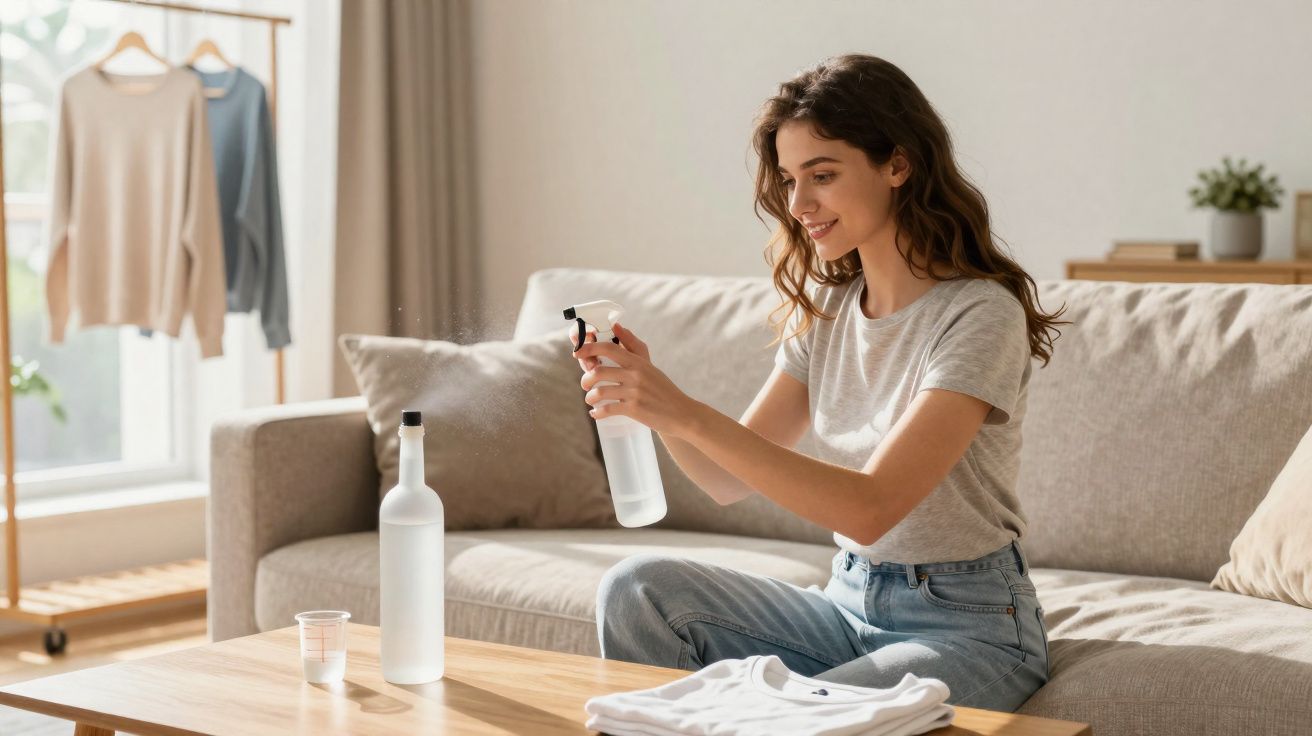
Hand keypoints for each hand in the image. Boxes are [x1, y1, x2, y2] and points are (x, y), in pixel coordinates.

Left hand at [572, 323, 699, 436]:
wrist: (681, 413)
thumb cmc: (662, 388)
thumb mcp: (648, 364)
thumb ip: (632, 345)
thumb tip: (616, 325)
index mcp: (637, 362)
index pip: (608, 348)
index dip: (589, 348)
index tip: (577, 353)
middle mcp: (635, 375)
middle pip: (598, 372)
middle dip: (585, 379)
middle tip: (585, 384)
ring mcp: (634, 393)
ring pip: (600, 392)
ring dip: (590, 397)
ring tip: (591, 400)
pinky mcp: (634, 410)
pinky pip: (607, 410)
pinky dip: (597, 413)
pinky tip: (596, 414)